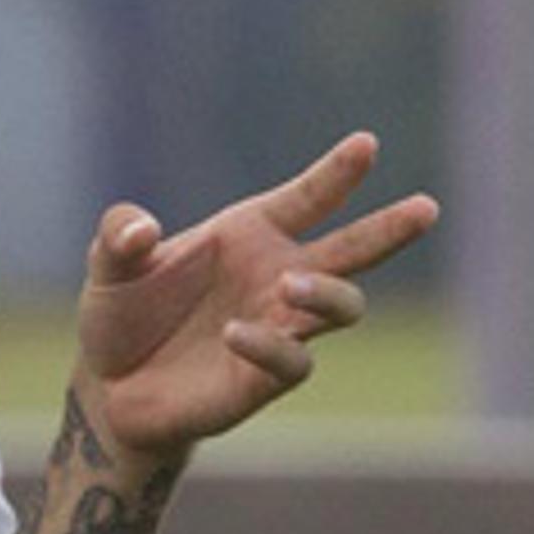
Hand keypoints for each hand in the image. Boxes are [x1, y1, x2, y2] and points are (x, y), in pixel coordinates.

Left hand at [74, 132, 437, 461]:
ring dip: (327, 291)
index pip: (309, 198)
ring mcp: (279, 327)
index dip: (338, 173)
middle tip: (426, 208)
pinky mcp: (265, 378)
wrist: (109, 389)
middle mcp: (277, 276)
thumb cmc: (120, 316)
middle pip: (354, 250)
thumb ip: (118, 235)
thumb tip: (142, 229)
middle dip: (390, 228)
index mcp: (250, 235)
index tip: (366, 144)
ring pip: (341, 305)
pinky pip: (294, 360)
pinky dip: (271, 344)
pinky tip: (234, 333)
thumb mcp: (107, 265)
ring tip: (291, 282)